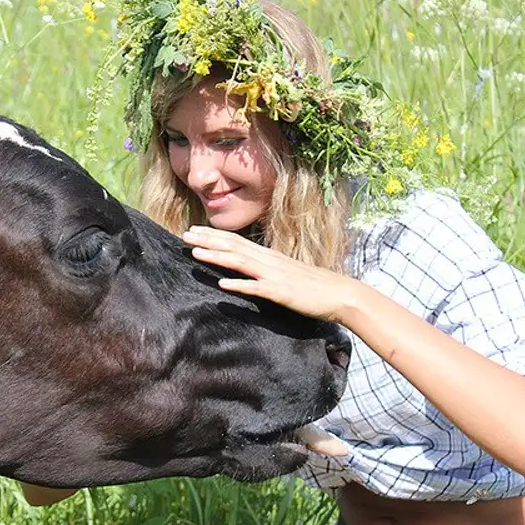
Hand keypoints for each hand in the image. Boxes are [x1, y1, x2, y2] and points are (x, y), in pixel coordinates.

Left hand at [182, 225, 360, 325]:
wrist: (341, 294)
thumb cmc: (313, 286)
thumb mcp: (285, 272)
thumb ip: (266, 268)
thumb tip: (247, 268)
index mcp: (269, 256)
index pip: (236, 241)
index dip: (213, 235)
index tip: (193, 230)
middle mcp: (269, 261)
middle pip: (233, 246)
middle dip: (208, 240)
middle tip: (184, 235)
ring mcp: (274, 276)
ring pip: (240, 263)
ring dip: (217, 257)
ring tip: (195, 253)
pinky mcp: (281, 292)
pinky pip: (257, 288)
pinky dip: (239, 285)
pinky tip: (222, 285)